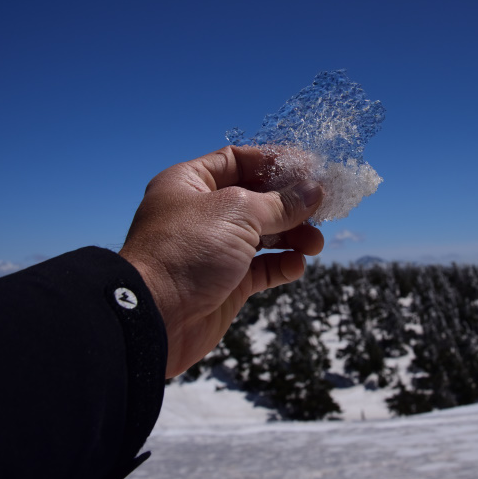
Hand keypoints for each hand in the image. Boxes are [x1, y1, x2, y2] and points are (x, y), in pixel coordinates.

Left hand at [119, 145, 323, 377]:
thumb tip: (315, 191)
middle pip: (256, 198)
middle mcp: (201, 213)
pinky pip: (261, 268)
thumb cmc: (188, 251)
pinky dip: (281, 265)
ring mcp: (214, 249)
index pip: (238, 160)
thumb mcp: (238, 213)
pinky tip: (296, 265)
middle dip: (291, 204)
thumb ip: (281, 202)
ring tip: (314, 244)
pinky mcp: (225, 283)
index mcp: (190, 183)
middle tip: (321, 211)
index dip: (275, 162)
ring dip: (292, 236)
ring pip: (263, 234)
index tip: (311, 169)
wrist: (156, 318)